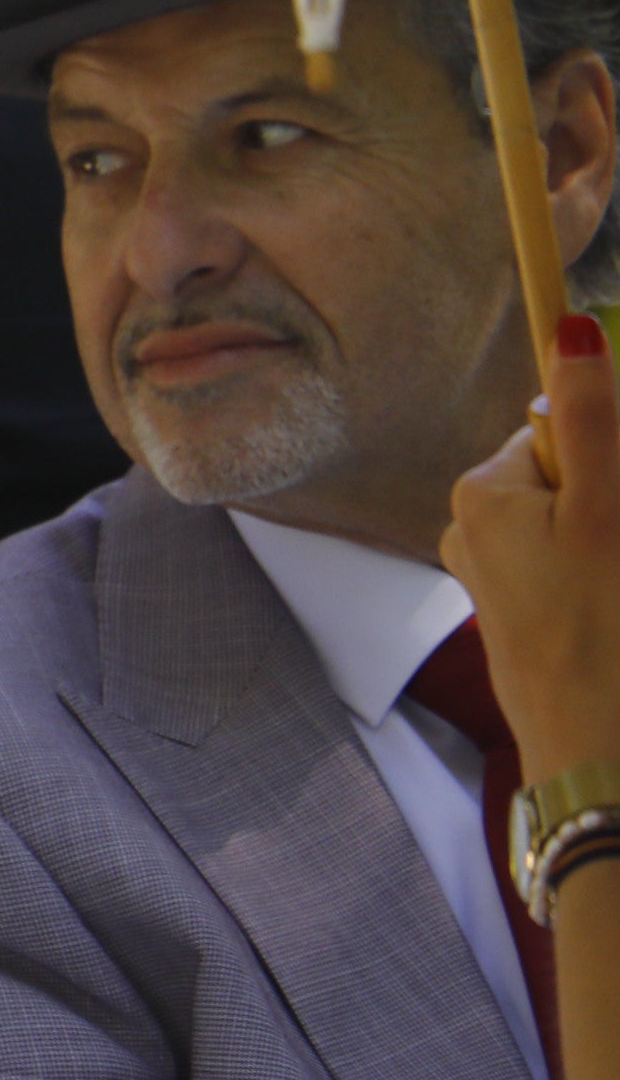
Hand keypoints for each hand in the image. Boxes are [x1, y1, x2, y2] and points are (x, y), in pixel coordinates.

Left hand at [444, 313, 619, 776]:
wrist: (598, 753)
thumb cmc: (606, 627)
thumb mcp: (605, 505)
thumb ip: (590, 419)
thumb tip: (571, 326)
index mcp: (484, 491)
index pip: (561, 429)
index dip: (610, 456)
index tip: (616, 505)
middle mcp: (475, 530)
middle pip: (575, 478)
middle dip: (615, 501)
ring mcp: (501, 580)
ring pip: (586, 528)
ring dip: (614, 541)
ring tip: (617, 594)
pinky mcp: (528, 622)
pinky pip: (582, 571)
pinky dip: (608, 578)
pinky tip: (616, 614)